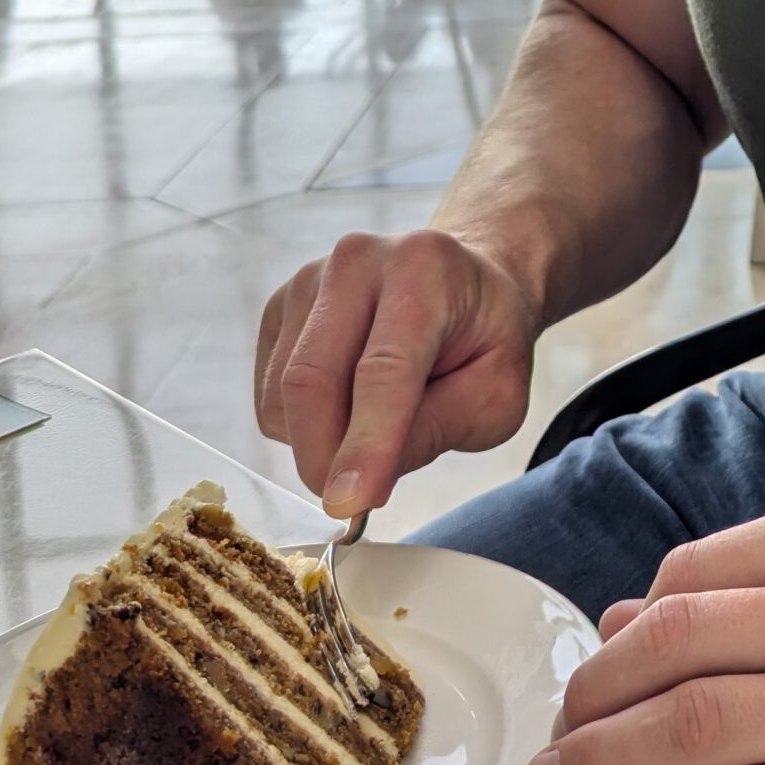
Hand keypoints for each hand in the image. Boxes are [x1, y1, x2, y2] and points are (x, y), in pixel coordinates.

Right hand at [254, 230, 538, 515]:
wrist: (466, 283)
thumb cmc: (485, 339)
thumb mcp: (496, 394)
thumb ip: (435, 431)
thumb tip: (359, 485)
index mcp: (424, 269)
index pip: (383, 369)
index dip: (366, 443)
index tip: (349, 503)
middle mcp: (357, 261)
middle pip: (312, 381)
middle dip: (325, 459)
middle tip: (354, 501)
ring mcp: (309, 279)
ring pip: (282, 395)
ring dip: (320, 441)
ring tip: (377, 422)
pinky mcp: (279, 307)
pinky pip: (269, 395)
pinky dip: (301, 426)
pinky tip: (348, 403)